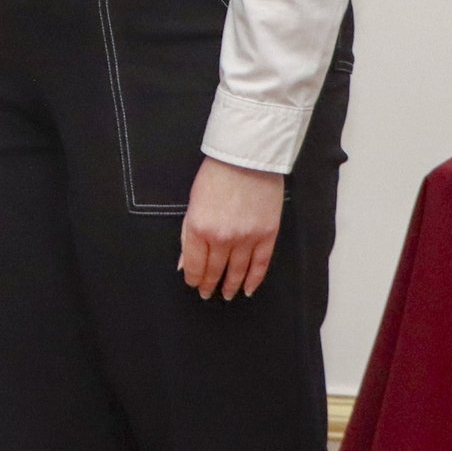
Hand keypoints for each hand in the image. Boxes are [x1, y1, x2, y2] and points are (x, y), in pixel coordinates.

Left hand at [180, 157, 284, 299]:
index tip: (194, 283)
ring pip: (237, 272)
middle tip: (208, 293)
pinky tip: (249, 288)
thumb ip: (187, 235)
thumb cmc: (217, 174)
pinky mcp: (267, 234)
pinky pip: (260, 265)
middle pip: (214, 271)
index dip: (193, 279)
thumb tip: (183, 263)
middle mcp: (222, 238)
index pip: (194, 265)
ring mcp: (246, 238)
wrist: (247, 156)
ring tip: (227, 294)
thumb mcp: (193, 203)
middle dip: (209, 285)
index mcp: (199, 228)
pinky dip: (254, 279)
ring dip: (231, 286)